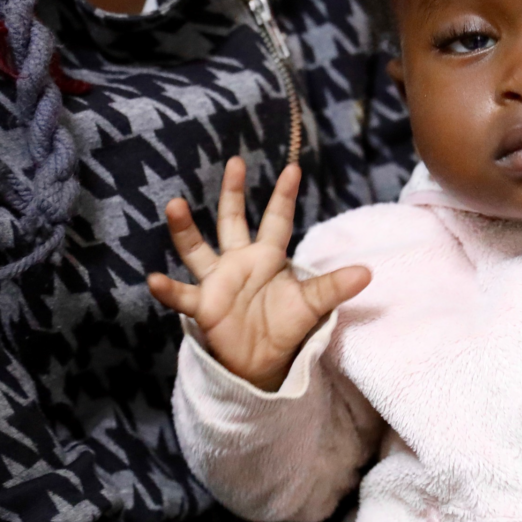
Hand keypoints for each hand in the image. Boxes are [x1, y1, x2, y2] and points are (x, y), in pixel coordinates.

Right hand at [147, 157, 370, 391]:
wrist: (261, 360)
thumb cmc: (284, 326)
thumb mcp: (312, 305)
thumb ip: (334, 287)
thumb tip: (367, 273)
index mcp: (267, 256)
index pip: (277, 220)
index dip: (284, 196)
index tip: (292, 168)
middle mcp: (239, 262)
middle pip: (233, 221)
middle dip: (233, 193)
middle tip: (235, 162)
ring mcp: (218, 281)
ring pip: (197, 249)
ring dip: (185, 230)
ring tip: (174, 205)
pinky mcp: (204, 306)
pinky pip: (183, 295)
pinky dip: (168, 289)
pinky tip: (153, 280)